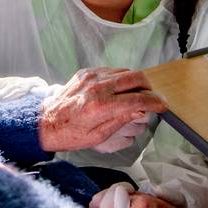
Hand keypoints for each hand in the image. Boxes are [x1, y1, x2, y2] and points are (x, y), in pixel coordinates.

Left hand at [39, 68, 165, 151]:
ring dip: (135, 82)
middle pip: (135, 77)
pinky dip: (120, 79)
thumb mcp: (99, 136)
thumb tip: (141, 109)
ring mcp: (91, 76)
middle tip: (151, 99)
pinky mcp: (85, 72)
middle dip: (148, 88)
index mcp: (101, 106)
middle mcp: (97, 87)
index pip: (138, 99)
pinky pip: (111, 70)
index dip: (155, 102)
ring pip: (124, 71)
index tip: (162, 106)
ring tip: (136, 95)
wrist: (44, 122)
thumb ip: (122, 120)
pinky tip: (118, 91)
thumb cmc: (70, 134)